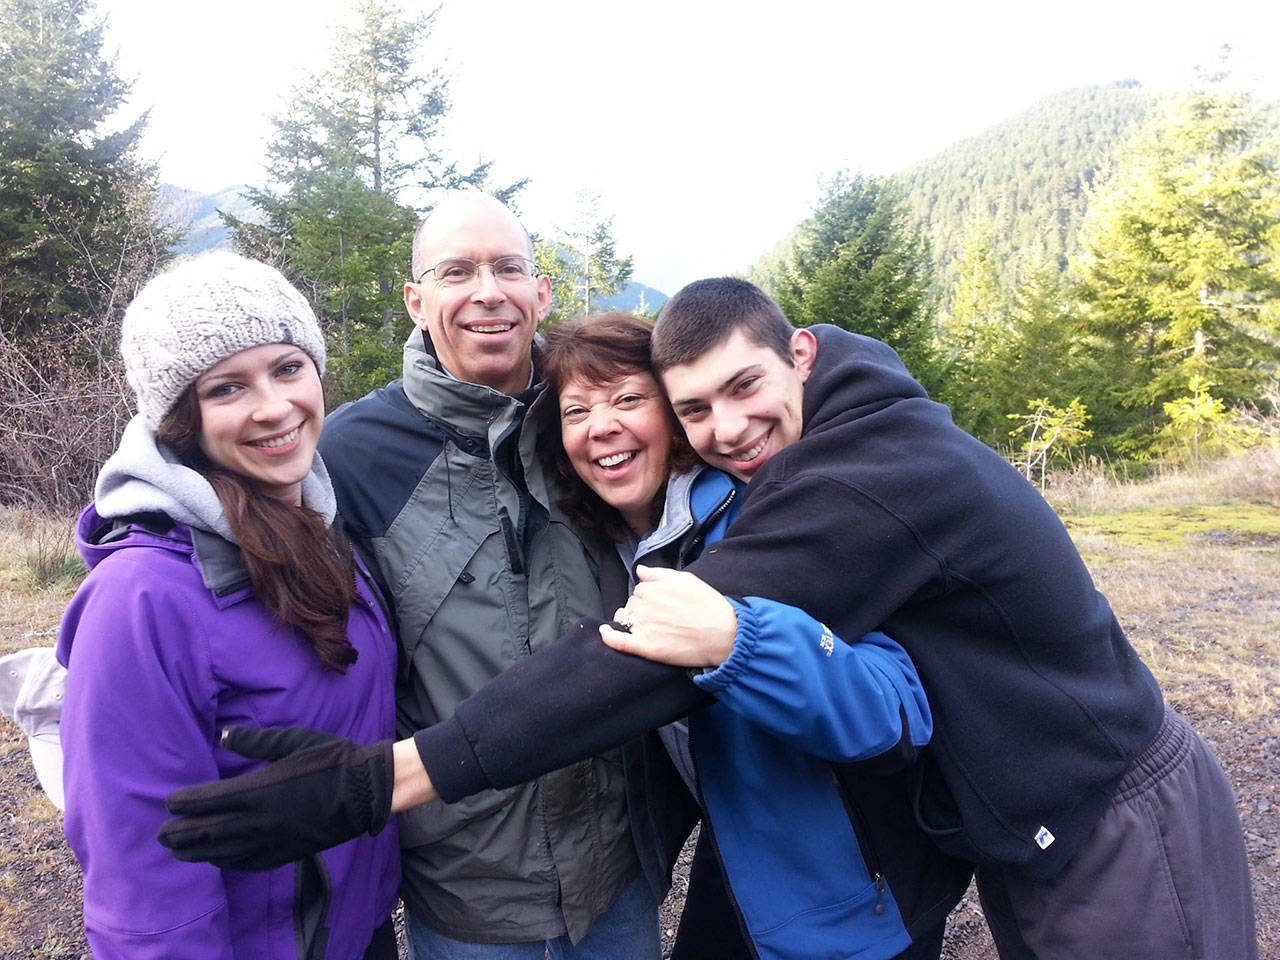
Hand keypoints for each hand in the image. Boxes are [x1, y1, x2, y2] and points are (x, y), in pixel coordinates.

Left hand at [158, 726, 392, 871]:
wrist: (365, 791)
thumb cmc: (331, 760)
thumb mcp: (292, 741)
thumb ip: (254, 742)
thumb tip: (222, 734)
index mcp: (258, 789)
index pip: (208, 801)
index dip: (184, 803)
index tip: (169, 803)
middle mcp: (259, 819)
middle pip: (208, 831)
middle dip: (181, 833)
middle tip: (161, 835)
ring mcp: (272, 839)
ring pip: (224, 851)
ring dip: (198, 851)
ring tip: (179, 851)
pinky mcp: (287, 852)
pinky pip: (249, 862)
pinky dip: (227, 862)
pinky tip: (218, 860)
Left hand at [599, 565, 736, 668]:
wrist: (724, 634)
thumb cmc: (708, 605)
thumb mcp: (686, 579)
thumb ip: (659, 574)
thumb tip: (640, 571)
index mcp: (653, 589)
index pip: (640, 590)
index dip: (650, 596)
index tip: (662, 603)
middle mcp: (646, 607)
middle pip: (632, 605)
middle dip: (642, 609)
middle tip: (662, 617)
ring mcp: (645, 628)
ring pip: (626, 620)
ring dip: (630, 621)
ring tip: (649, 627)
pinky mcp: (647, 648)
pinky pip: (619, 641)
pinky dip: (609, 637)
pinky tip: (605, 632)